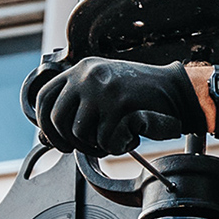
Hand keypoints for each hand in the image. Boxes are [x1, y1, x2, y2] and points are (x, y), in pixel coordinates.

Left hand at [34, 58, 206, 157]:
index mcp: (80, 70)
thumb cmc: (139, 93)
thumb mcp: (102, 89)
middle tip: (81, 148)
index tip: (55, 137)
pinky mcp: (120, 103)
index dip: (43, 123)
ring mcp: (103, 88)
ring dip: (92, 146)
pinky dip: (114, 147)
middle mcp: (87, 76)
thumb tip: (45, 137)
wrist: (174, 89)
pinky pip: (103, 139)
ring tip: (109, 142)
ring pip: (78, 132)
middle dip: (65, 141)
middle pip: (56, 118)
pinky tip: (125, 140)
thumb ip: (76, 106)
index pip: (43, 97)